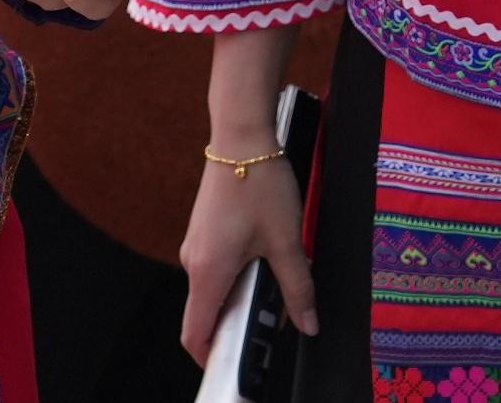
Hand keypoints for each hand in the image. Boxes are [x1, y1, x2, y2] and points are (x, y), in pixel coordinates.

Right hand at [176, 145, 316, 358]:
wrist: (241, 136)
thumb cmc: (259, 182)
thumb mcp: (287, 241)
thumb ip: (298, 288)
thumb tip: (307, 323)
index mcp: (208, 272)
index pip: (195, 334)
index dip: (211, 357)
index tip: (233, 365)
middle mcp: (193, 261)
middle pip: (205, 313)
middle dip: (236, 323)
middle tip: (272, 319)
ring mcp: (196, 244)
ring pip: (213, 287)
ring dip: (240, 294)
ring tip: (274, 278)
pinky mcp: (204, 230)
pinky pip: (215, 265)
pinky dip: (236, 272)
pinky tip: (264, 254)